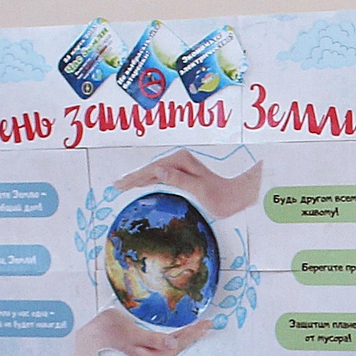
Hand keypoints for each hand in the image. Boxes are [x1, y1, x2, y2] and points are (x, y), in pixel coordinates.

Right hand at [75, 307, 214, 355]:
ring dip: (191, 335)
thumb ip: (153, 340)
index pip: (178, 344)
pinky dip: (181, 336)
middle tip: (210, 323)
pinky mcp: (150, 348)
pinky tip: (188, 332)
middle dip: (196, 335)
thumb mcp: (132, 333)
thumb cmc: (112, 329)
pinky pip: (171, 342)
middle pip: (180, 346)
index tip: (205, 324)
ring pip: (177, 344)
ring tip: (204, 327)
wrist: (98, 331)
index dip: (193, 334)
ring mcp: (153, 354)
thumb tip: (172, 346)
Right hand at [110, 149, 262, 218]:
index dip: (135, 177)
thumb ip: (179, 179)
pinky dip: (149, 180)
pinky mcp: (184, 173)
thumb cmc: (222, 195)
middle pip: (150, 169)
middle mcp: (180, 160)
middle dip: (133, 177)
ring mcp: (182, 166)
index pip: (151, 169)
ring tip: (123, 185)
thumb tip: (158, 171)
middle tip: (116, 185)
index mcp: (181, 161)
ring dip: (139, 178)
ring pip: (154, 172)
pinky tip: (142, 184)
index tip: (121, 184)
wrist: (239, 195)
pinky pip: (161, 176)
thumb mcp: (200, 189)